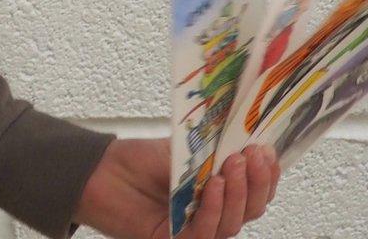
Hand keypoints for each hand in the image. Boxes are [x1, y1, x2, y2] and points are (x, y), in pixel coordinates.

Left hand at [76, 137, 279, 238]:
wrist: (100, 171)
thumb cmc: (138, 161)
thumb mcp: (185, 150)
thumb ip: (216, 151)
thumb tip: (250, 138)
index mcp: (219, 194)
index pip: (255, 193)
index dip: (267, 176)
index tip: (266, 151)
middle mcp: (211, 215)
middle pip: (250, 211)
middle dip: (257, 183)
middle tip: (250, 157)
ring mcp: (194, 231)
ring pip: (232, 224)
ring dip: (237, 194)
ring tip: (232, 166)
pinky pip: (204, 233)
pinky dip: (213, 209)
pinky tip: (213, 187)